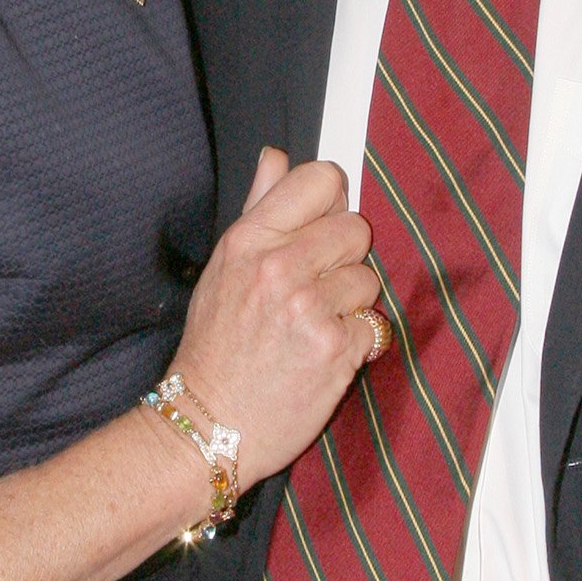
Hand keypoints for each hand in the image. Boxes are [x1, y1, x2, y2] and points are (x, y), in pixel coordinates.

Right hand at [173, 147, 378, 484]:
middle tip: (313, 289)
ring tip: (313, 326)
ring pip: (368, 276)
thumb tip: (276, 156)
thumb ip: (259, 208)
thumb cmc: (216, 348)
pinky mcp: (336, 348)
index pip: (319, 179)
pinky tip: (322, 354)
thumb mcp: (223, 268)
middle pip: (354, 226)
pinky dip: (355, 341)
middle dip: (342, 258)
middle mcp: (279, 267)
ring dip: (350, 302)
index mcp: (249, 240)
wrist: (208, 424)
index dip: (330, 201)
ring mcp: (309, 308)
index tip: (323, 225)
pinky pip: (372, 323)